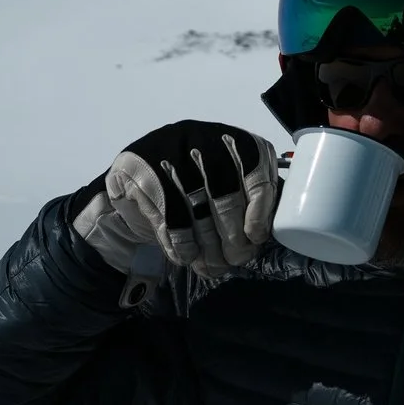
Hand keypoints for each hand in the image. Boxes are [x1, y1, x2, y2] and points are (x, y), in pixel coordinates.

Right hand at [73, 121, 280, 285]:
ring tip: (213, 267)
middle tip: (236, 259)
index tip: (256, 236)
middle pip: (224, 191)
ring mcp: (169, 149)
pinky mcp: (140, 168)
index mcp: (233, 139)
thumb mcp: (228, 184)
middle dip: (232, 233)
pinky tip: (186, 257)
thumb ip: (249, 198)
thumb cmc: (193, 189)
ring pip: (195, 205)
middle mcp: (202, 137)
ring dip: (206, 243)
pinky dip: (179, 240)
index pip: (256, 167)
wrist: (136, 183)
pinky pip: (165, 211)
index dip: (259, 206)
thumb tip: (266, 234)